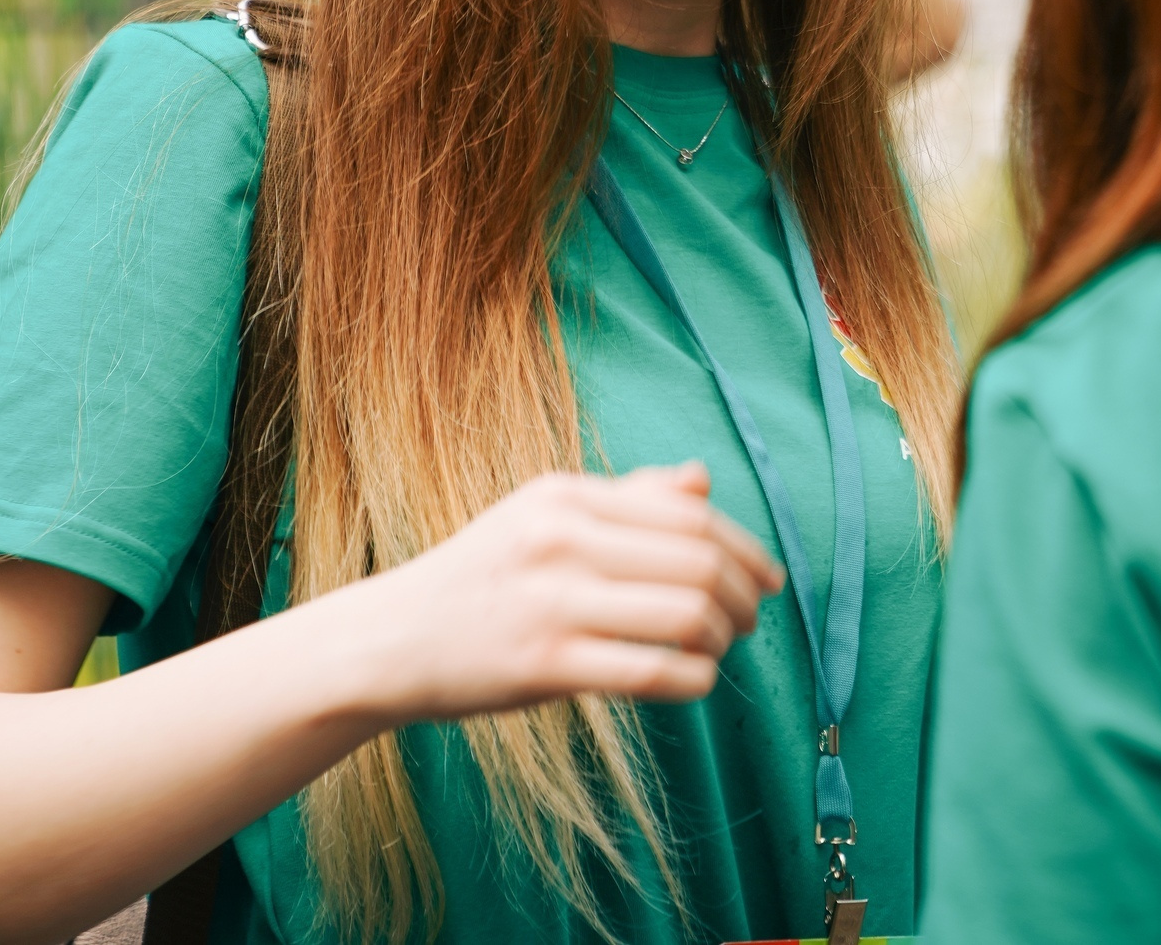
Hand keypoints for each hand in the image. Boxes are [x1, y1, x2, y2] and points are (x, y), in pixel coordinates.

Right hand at [343, 462, 784, 722]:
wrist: (392, 639)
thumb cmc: (482, 578)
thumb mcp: (542, 517)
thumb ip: (625, 499)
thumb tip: (703, 480)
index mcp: (565, 495)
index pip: (689, 513)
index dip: (745, 548)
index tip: (768, 580)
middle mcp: (561, 538)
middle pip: (699, 560)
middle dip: (744, 596)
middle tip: (751, 621)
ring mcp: (551, 602)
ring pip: (686, 613)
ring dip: (723, 637)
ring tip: (719, 649)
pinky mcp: (542, 664)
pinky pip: (650, 671)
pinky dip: (693, 678)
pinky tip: (695, 680)